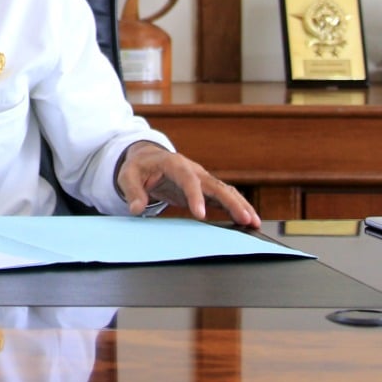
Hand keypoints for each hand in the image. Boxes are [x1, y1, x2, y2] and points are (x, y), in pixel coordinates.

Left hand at [116, 141, 259, 227]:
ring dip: (240, 205)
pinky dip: (237, 207)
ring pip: (225, 191)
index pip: (188, 179)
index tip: (201, 215)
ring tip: (254, 222)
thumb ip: (132, 191)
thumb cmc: (138, 166)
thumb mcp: (128, 175)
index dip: (195, 196)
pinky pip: (224, 197)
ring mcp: (202, 179)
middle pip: (215, 185)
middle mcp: (193, 170)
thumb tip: (136, 208)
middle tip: (244, 219)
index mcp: (174, 164)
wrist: (148, 158)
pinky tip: (248, 220)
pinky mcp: (205, 189)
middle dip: (231, 202)